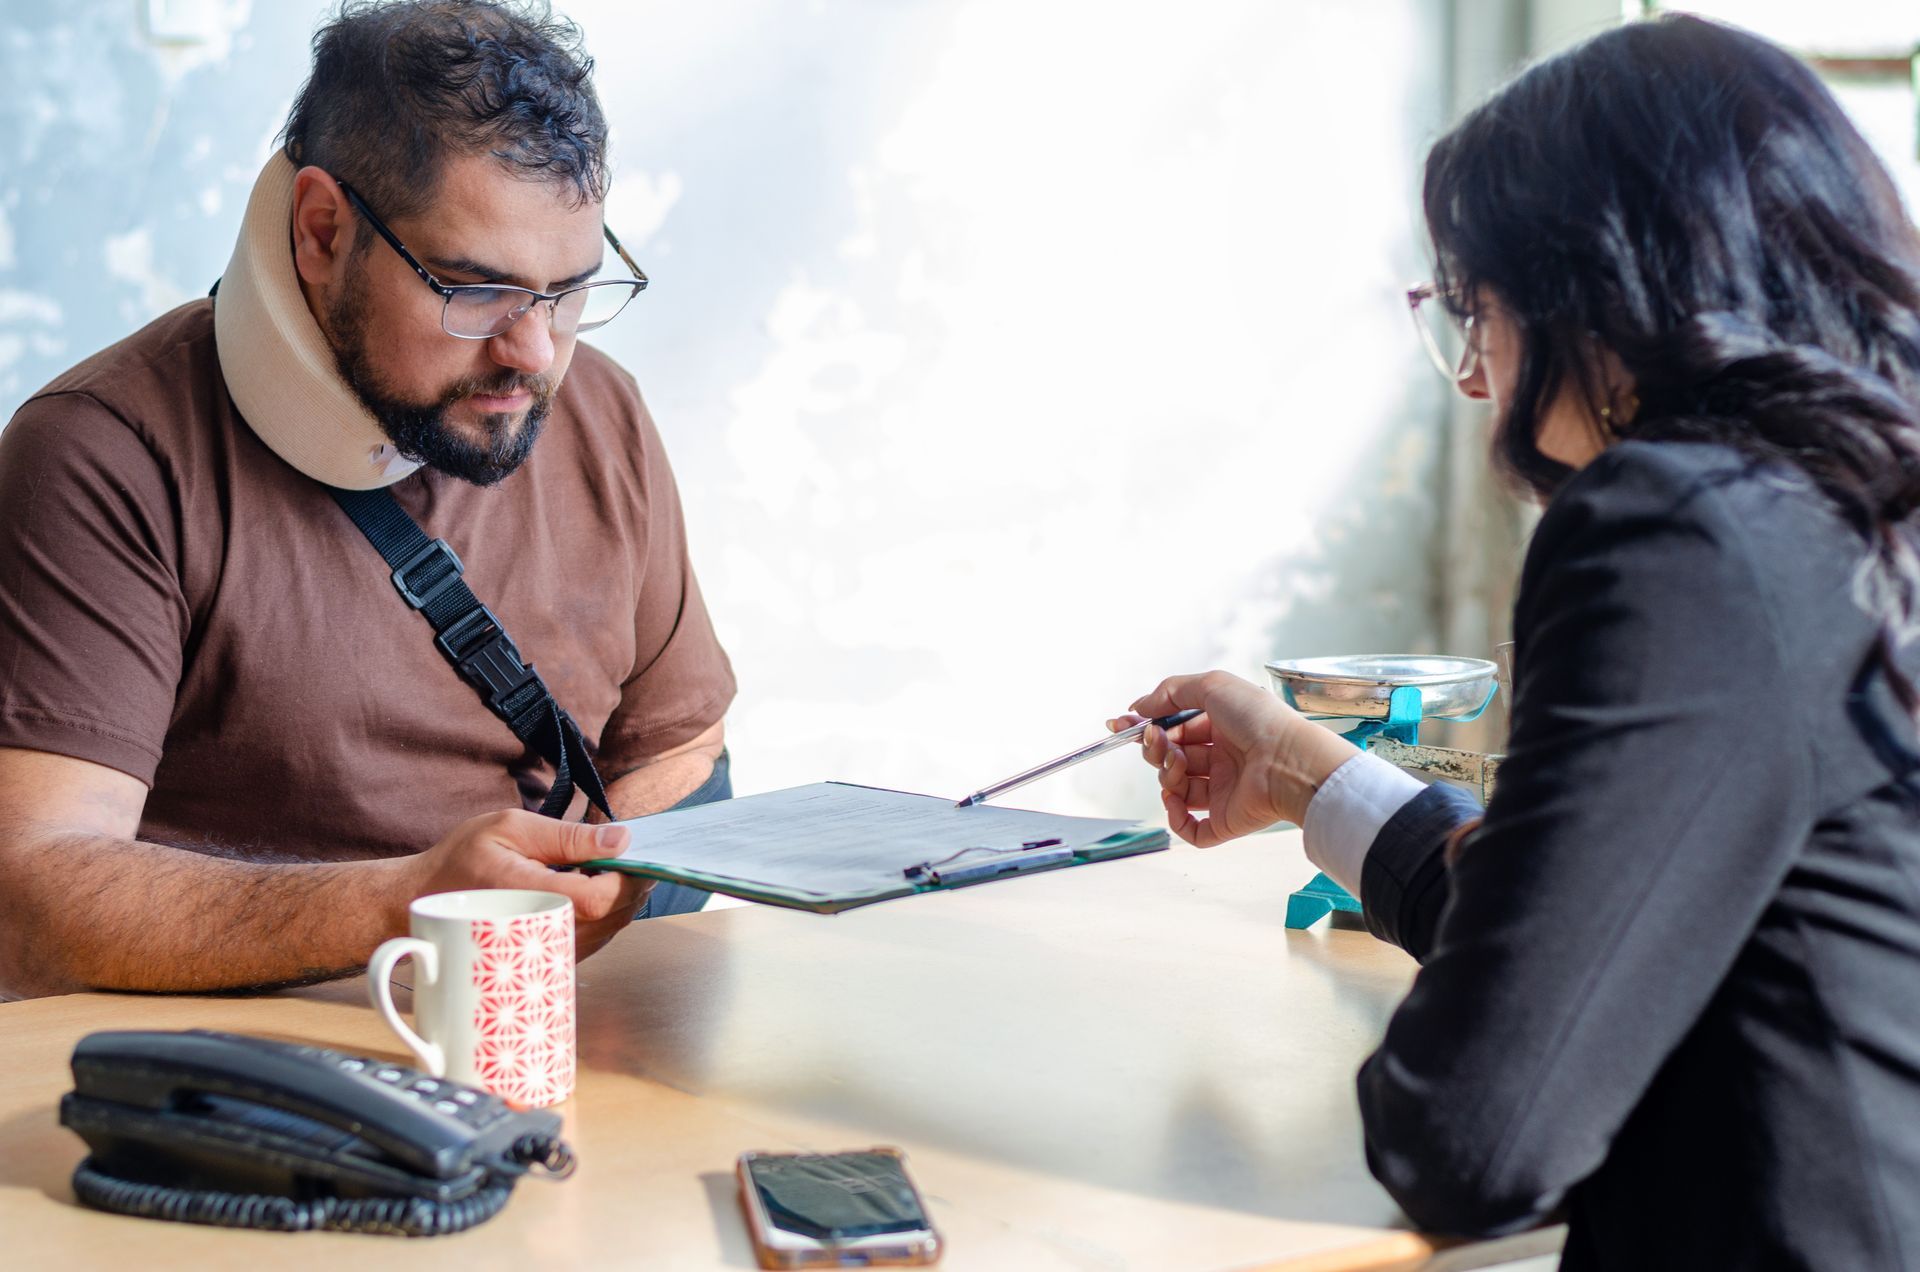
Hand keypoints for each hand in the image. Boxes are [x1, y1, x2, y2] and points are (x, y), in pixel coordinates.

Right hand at [401, 810, 653, 960]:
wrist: (422, 904)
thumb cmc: (462, 860)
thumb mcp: (511, 828)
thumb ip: (568, 836)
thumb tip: (622, 840)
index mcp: (527, 895)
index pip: (599, 899)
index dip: (626, 876)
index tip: (629, 850)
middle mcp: (540, 932)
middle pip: (614, 917)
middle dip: (632, 884)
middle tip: (629, 854)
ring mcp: (547, 952)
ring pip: (611, 931)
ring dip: (623, 900)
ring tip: (613, 867)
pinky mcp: (551, 958)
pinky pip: (596, 939)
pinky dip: (608, 914)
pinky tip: (597, 888)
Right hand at [1111, 671, 1358, 846]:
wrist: (1288, 761)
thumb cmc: (1260, 720)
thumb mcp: (1213, 686)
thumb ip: (1171, 692)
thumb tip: (1138, 707)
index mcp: (1222, 729)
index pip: (1175, 729)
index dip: (1148, 727)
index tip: (1121, 725)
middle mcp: (1222, 760)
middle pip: (1172, 758)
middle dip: (1156, 749)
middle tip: (1157, 741)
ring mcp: (1224, 791)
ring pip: (1177, 789)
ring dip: (1165, 776)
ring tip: (1177, 765)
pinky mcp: (1226, 821)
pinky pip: (1191, 829)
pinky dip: (1175, 818)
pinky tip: (1173, 800)